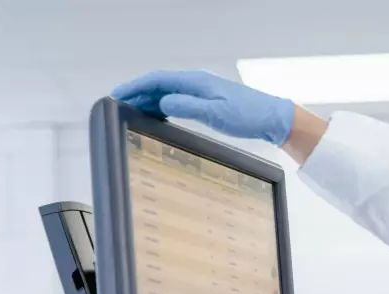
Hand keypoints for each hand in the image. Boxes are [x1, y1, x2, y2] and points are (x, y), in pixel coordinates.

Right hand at [111, 70, 295, 145]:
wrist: (271, 118)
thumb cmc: (248, 115)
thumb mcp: (214, 114)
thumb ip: (187, 107)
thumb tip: (162, 103)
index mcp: (195, 82)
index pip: (157, 80)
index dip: (134, 87)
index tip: (117, 95)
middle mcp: (197, 82)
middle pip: (158, 84)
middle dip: (136, 93)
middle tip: (118, 104)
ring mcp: (202, 90)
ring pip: (167, 91)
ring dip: (148, 99)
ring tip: (132, 110)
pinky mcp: (207, 100)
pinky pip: (177, 98)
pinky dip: (162, 105)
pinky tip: (158, 114)